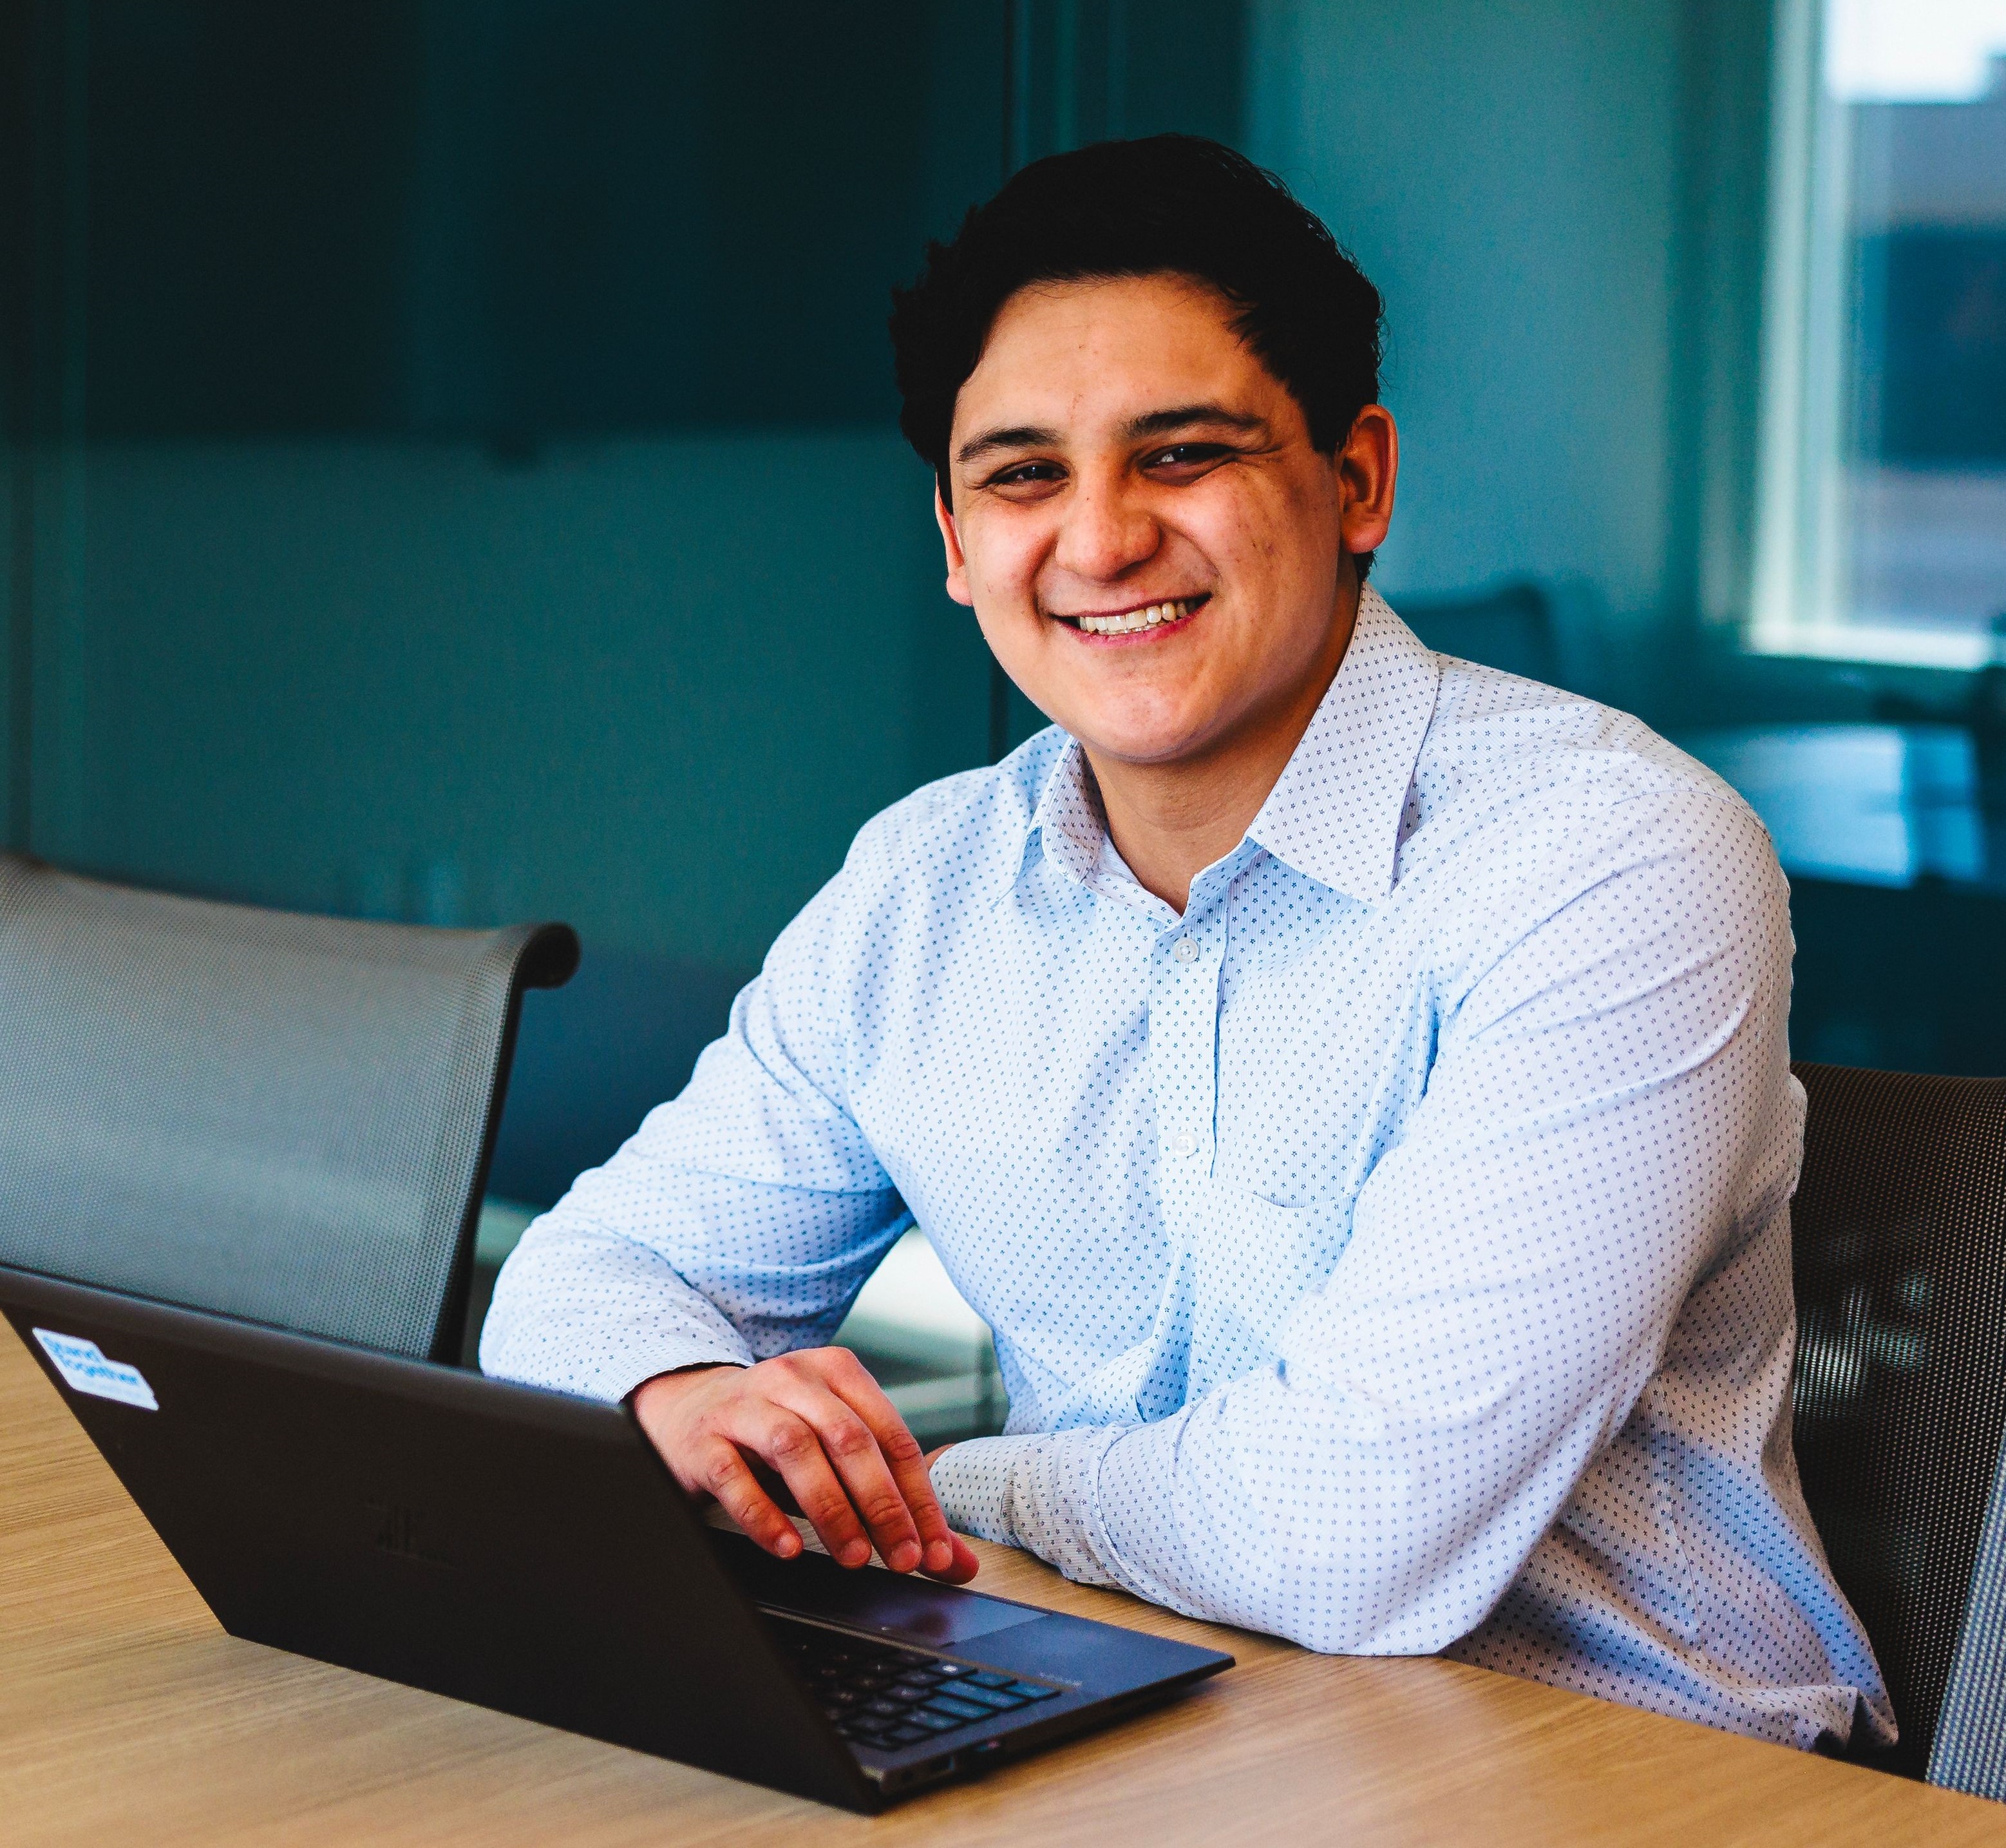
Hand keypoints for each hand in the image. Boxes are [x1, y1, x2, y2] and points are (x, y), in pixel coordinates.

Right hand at [632, 1350, 978, 1582]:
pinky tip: (788, 1547)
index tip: (934, 1553)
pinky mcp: (703, 1439)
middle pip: (849, 1438)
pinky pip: (733, 1475)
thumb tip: (955, 1563)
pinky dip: (763, 1515)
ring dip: (830, 1508)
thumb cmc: (778, 1437)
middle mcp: (793, 1379)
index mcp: (837, 1373)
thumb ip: (896, 1505)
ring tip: (852, 1558)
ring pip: (795, 1448)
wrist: (689, 1408)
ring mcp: (745, 1406)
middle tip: (901, 1559)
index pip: (892, 1436)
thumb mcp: (837, 1457)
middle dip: (882, 1504)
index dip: (918, 1498)